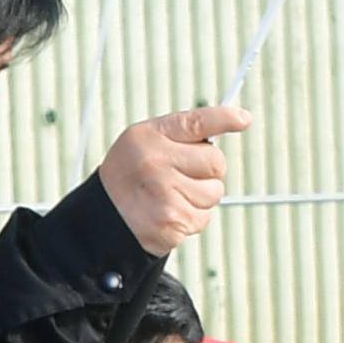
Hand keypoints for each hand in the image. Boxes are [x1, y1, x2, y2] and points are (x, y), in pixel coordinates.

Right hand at [97, 104, 251, 253]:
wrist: (99, 221)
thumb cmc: (129, 177)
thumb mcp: (143, 143)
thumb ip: (183, 132)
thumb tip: (240, 119)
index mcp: (147, 138)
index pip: (197, 122)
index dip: (225, 118)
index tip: (244, 119)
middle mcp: (153, 163)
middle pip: (216, 162)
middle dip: (206, 172)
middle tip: (179, 178)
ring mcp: (163, 195)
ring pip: (214, 192)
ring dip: (200, 198)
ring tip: (170, 198)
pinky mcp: (171, 223)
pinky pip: (203, 218)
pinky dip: (190, 220)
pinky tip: (167, 215)